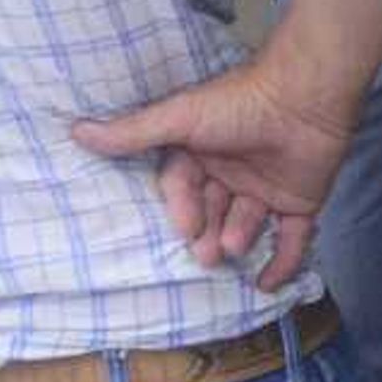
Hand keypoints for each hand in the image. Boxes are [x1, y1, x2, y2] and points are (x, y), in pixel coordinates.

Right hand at [74, 58, 358, 288]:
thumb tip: (76, 132)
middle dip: (207, 233)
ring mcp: (268, 186)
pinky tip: (268, 283)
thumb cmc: (239, 104)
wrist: (304, 97)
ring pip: (247, 223)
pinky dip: (283, 262)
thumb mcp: (180, 118)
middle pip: (212, 210)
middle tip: (207, 255)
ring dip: (239, 239)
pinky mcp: (301, 200)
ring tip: (233, 247)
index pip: (184, 187)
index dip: (183, 207)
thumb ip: (133, 133)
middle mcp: (233, 171)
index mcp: (203, 151)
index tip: (187, 226)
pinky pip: (292, 238)